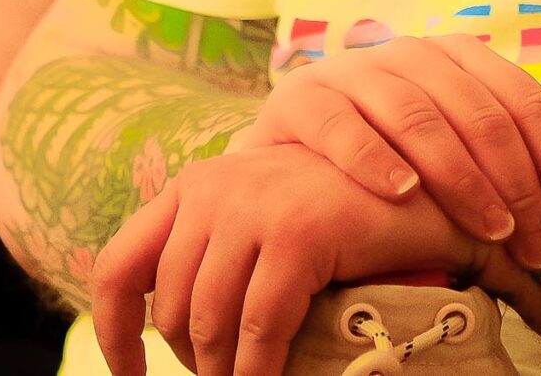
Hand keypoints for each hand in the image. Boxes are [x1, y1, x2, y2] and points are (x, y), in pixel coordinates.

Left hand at [91, 140, 488, 375]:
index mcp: (196, 184)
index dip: (113, 334)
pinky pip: (259, 328)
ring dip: (227, 373)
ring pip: (209, 324)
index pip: (119, 267)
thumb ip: (214, 252)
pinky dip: (260, 371)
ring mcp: (253, 205)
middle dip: (193, 362)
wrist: (427, 194)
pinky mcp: (296, 232)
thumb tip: (163, 325)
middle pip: (168, 308)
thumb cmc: (345, 219)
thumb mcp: (262, 225)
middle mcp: (212, 185)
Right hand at [224, 35, 540, 270]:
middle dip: (516, 184)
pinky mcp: (303, 101)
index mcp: (463, 55)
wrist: (303, 156)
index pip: (525, 100)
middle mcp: (412, 54)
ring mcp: (355, 72)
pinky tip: (400, 195)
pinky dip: (370, 157)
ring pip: (417, 116)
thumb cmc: (414, 152)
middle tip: (539, 247)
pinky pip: (341, 125)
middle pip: (478, 112)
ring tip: (489, 231)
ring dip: (457, 176)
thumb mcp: (485, 141)